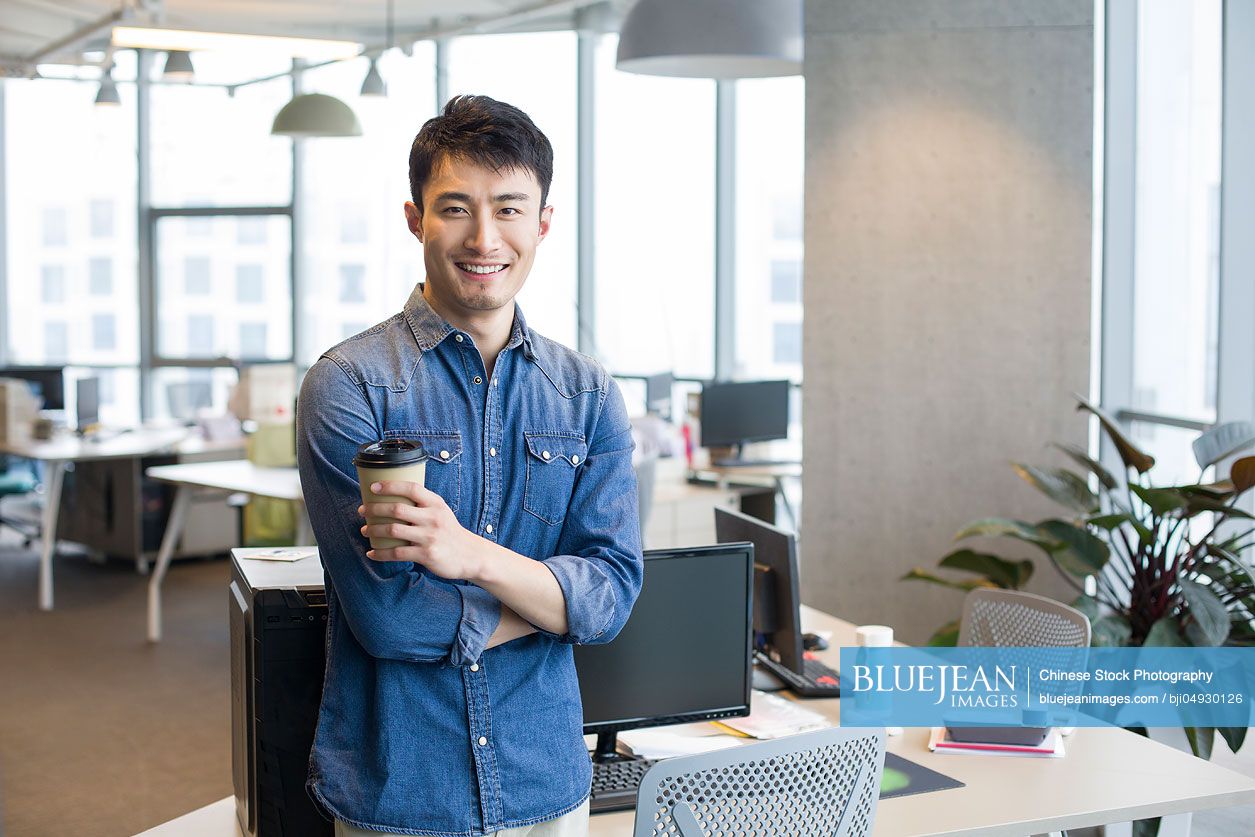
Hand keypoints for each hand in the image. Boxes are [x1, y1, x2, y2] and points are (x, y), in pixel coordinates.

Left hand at [359, 480, 481, 580]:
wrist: (470, 555)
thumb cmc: (450, 532)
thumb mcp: (441, 512)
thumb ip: (422, 505)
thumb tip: (392, 499)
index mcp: (436, 503)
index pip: (411, 488)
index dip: (390, 485)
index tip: (373, 487)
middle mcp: (433, 518)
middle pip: (397, 509)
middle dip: (374, 508)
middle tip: (362, 511)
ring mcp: (429, 536)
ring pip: (393, 530)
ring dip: (373, 530)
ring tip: (364, 530)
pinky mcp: (426, 555)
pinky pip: (397, 554)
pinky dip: (380, 554)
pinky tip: (372, 553)